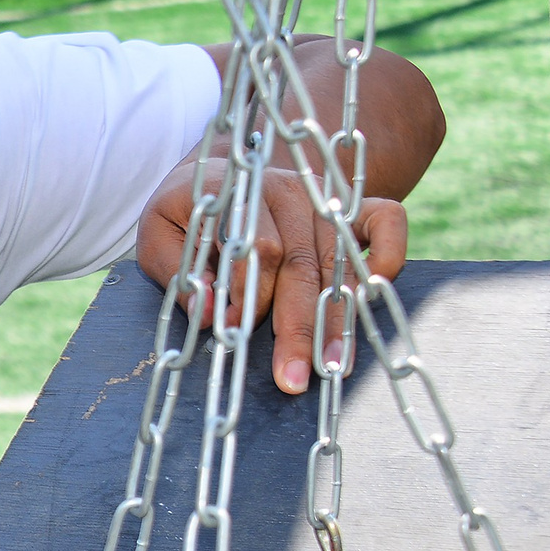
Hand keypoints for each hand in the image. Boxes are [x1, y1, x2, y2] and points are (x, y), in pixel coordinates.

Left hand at [138, 161, 409, 394]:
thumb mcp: (160, 236)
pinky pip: (385, 220)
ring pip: (337, 260)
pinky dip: (389, 253)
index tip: (233, 335)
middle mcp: (285, 191)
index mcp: (235, 194)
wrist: (224, 171)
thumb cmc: (188, 216)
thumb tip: (208, 315)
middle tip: (293, 379)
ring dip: (338, 318)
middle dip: (296, 328)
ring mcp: (321, 198)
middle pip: (299, 264)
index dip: (247, 296)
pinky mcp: (350, 204)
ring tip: (335, 366)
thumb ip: (179, 274)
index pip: (255, 250)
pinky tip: (374, 297)